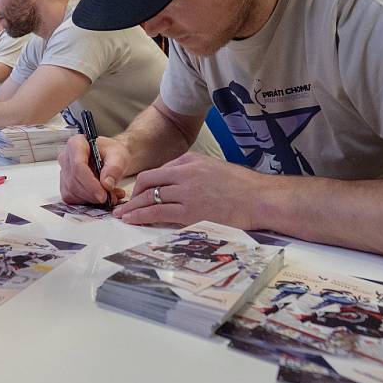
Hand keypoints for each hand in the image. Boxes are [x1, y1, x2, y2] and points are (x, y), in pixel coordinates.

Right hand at [58, 134, 126, 204]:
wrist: (111, 157)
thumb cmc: (112, 153)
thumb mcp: (119, 156)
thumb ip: (114, 168)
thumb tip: (106, 184)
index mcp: (76, 143)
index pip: (78, 165)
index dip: (90, 183)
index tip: (103, 195)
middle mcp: (66, 157)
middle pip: (74, 181)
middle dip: (93, 193)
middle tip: (111, 197)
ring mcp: (64, 171)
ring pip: (72, 191)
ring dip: (92, 199)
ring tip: (111, 196)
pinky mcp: (65, 185)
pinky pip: (71, 198)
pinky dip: (87, 201)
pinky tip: (100, 197)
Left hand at [113, 152, 270, 227]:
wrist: (260, 198)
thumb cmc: (242, 186)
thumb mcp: (213, 167)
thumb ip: (191, 172)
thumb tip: (174, 181)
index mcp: (190, 161)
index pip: (157, 172)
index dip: (143, 185)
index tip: (138, 194)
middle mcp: (184, 174)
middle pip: (148, 183)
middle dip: (133, 196)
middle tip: (124, 206)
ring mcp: (186, 193)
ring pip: (150, 198)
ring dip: (133, 208)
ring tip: (122, 216)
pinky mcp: (190, 212)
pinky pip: (158, 213)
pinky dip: (142, 216)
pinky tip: (134, 220)